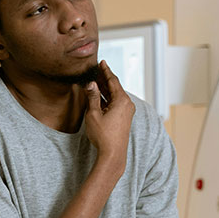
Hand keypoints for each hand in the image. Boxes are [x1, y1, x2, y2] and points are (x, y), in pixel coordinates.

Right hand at [84, 60, 134, 175]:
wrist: (113, 155)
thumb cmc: (104, 136)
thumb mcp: (94, 114)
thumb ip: (93, 97)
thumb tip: (91, 84)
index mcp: (122, 100)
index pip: (113, 81)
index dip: (105, 71)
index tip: (101, 62)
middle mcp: (127, 105)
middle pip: (114, 87)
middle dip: (104, 79)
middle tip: (96, 70)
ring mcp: (126, 112)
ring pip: (114, 95)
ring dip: (105, 89)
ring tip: (95, 81)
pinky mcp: (124, 118)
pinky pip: (115, 103)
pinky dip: (107, 99)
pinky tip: (99, 96)